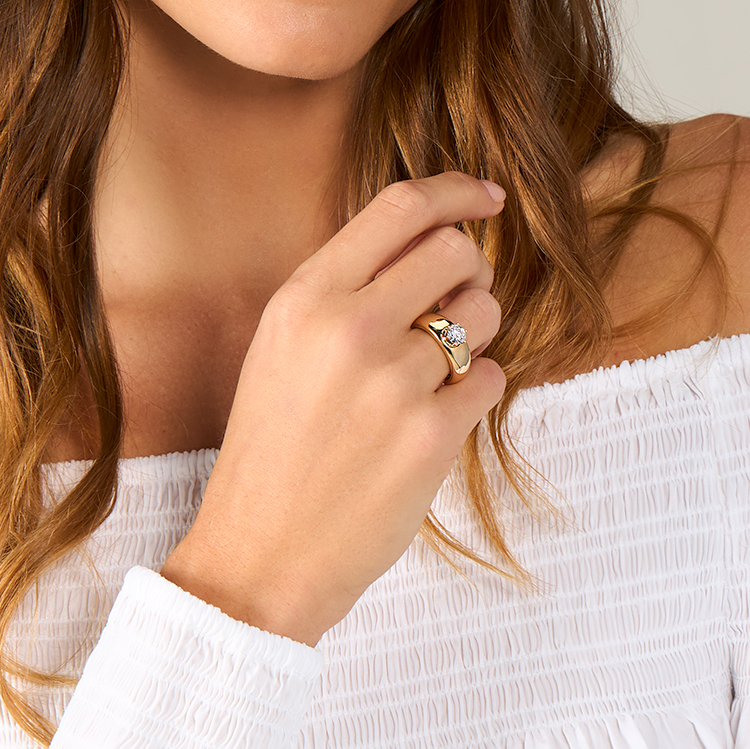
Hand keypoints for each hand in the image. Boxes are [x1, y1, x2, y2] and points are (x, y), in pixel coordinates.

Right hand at [159, 172, 506, 645]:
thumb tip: (431, 237)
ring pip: (483, 316)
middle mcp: (348, 327)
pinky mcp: (432, 436)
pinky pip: (491, 379)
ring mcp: (393, 382)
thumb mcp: (281, 346)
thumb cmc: (272, 447)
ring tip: (431, 376)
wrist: (258, 557)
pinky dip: (473, 395)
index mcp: (304, 297)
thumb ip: (344, 287)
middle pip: (455, 251)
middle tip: (450, 309)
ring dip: (473, 337)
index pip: (400, 207)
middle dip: (466, 274)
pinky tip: (430, 422)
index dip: (456, 191)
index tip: (486, 197)